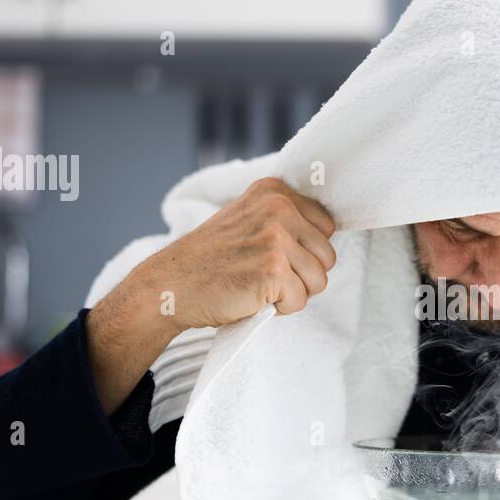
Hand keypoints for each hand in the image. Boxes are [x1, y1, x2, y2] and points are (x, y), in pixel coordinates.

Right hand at [86, 177, 334, 414]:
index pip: (327, 226)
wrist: (170, 285)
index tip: (273, 255)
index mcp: (275, 191)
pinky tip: (252, 297)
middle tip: (264, 275)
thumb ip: (284, 217)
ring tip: (258, 285)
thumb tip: (328, 229)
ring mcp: (276, 238)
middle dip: (303, 275)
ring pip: (319, 281)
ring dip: (292, 293)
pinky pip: (300, 301)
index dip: (305, 251)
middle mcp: (278, 207)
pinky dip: (280, 309)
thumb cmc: (211, 260)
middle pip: (328, 256)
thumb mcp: (247, 218)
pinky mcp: (273, 270)